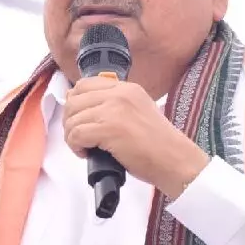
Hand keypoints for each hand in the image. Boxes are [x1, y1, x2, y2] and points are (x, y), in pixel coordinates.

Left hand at [63, 76, 209, 197]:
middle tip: (78, 137)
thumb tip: (84, 108)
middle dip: (70, 120)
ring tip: (84, 147)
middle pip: (75, 100)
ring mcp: (114, 110)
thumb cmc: (158, 145)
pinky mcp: (109, 129)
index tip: (78, 118)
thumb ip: (116, 105)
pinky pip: (76, 134)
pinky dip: (76, 146)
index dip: (75, 102)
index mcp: (127, 88)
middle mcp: (119, 94)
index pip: (85, 84)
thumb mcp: (138, 111)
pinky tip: (87, 153)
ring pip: (73, 118)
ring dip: (72, 136)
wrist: (175, 160)